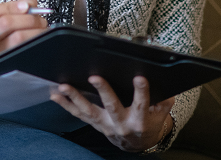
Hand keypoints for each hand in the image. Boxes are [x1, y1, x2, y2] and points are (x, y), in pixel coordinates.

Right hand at [0, 0, 47, 56]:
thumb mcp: (16, 15)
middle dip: (27, 18)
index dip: (11, 6)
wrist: (21, 59)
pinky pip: (27, 48)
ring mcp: (0, 52)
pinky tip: (41, 37)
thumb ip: (24, 1)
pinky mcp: (12, 61)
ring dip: (36, 29)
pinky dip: (39, 39)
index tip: (26, 6)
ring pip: (18, 36)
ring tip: (41, 28)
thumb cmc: (15, 33)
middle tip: (38, 18)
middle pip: (6, 22)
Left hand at [50, 75, 173, 152]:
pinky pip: (78, 114)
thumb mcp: (160, 114)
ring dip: (75, 98)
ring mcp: (105, 125)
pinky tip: (55, 95)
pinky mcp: (94, 124)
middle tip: (94, 77)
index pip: (141, 103)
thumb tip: (165, 81)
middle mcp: (121, 123)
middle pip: (112, 106)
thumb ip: (163, 100)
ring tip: (64, 86)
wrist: (136, 144)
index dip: (142, 91)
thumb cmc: (148, 123)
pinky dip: (65, 104)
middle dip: (103, 91)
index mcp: (139, 120)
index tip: (140, 77)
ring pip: (89, 111)